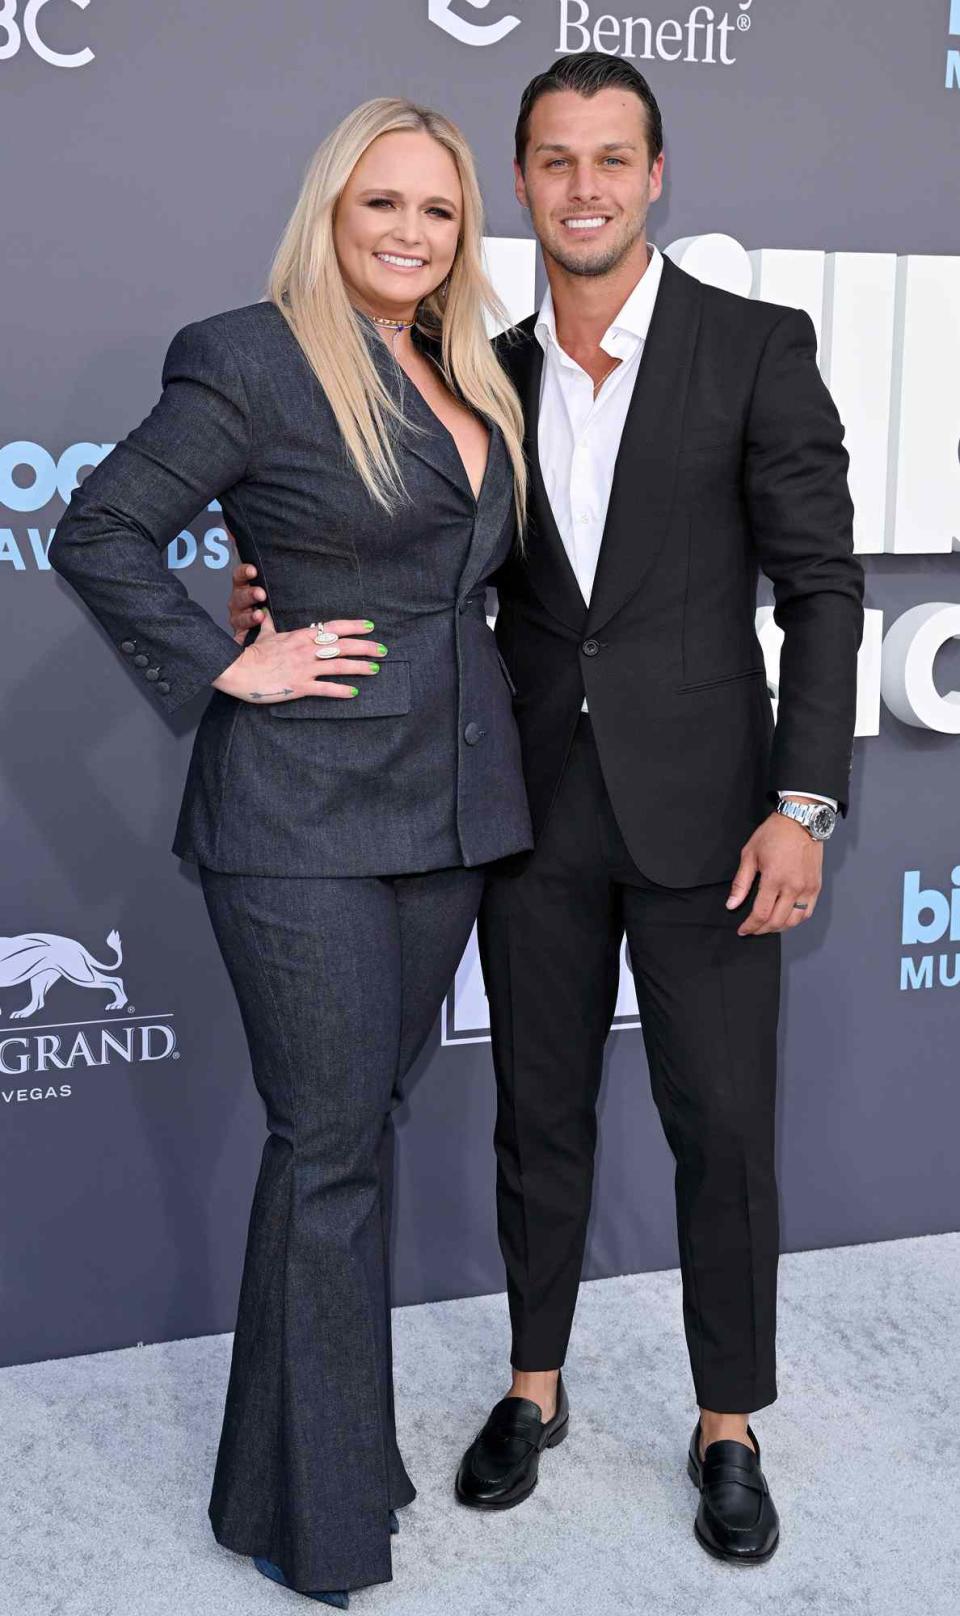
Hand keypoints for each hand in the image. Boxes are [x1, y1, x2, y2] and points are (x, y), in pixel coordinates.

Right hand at [213, 609, 383, 704]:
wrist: (237, 670)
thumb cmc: (250, 654)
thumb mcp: (264, 635)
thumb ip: (270, 624)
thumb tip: (266, 612)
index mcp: (301, 636)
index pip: (333, 627)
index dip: (353, 626)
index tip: (370, 626)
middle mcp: (307, 650)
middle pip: (343, 646)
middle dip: (366, 647)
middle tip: (383, 650)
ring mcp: (304, 668)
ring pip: (339, 666)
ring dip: (360, 667)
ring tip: (376, 669)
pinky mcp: (300, 686)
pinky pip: (325, 689)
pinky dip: (341, 691)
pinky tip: (354, 693)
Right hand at [228, 558, 266, 641]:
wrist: (269, 630)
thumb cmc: (269, 600)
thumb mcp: (268, 579)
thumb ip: (254, 556)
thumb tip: (235, 531)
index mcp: (244, 585)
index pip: (240, 575)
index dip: (245, 572)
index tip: (253, 571)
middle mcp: (239, 601)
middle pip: (239, 595)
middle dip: (249, 594)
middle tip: (260, 594)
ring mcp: (239, 617)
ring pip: (240, 614)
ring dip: (250, 614)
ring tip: (259, 615)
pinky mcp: (242, 634)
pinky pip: (243, 631)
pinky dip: (251, 629)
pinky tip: (259, 627)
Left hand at [725, 809, 823, 935]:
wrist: (801, 820)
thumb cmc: (774, 833)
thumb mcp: (750, 854)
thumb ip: (741, 883)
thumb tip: (732, 905)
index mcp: (774, 879)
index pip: (761, 913)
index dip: (750, 926)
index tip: (743, 930)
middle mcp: (793, 887)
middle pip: (778, 921)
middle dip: (762, 930)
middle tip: (753, 930)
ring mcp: (807, 888)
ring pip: (795, 921)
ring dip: (780, 928)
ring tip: (768, 926)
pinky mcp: (816, 886)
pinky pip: (808, 912)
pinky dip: (796, 920)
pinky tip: (786, 919)